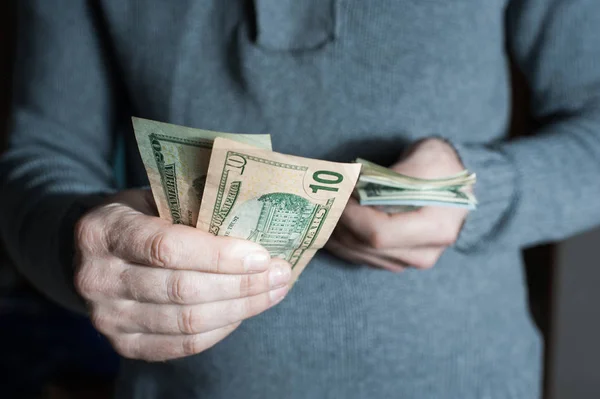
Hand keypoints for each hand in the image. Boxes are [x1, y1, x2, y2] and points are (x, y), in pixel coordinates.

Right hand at [74, 189, 290, 360]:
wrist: (93, 253)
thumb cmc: (138, 218)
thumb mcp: (155, 199)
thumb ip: (193, 210)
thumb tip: (259, 225)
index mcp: (104, 231)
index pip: (167, 248)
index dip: (219, 256)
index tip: (261, 255)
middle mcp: (98, 278)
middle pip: (183, 290)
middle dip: (242, 284)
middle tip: (280, 274)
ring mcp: (108, 317)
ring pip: (187, 322)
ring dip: (240, 308)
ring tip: (274, 291)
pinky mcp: (124, 344)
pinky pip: (182, 345)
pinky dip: (221, 329)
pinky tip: (244, 311)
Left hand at [326, 138, 468, 271]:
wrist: (456, 183)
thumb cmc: (440, 165)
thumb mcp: (423, 157)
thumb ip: (392, 176)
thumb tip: (356, 189)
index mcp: (436, 228)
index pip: (379, 233)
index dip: (350, 216)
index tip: (335, 195)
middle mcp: (424, 252)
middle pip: (365, 246)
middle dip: (338, 222)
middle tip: (320, 200)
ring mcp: (410, 261)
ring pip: (359, 255)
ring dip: (335, 233)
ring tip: (319, 210)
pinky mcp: (397, 261)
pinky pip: (361, 258)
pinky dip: (341, 241)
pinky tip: (328, 224)